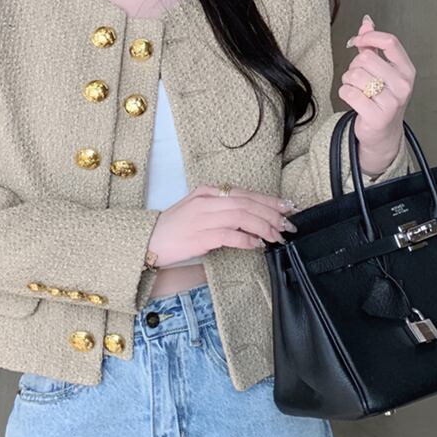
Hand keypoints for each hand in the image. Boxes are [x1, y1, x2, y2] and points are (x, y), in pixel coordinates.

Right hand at [147, 184, 298, 267]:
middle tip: (288, 224)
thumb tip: (250, 218)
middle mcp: (206, 201)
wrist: (148, 240)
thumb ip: (221, 210)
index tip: (286, 206)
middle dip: (271, 213)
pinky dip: (247, 239)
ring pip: (241, 216)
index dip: (268, 200)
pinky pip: (230, 234)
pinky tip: (257, 244)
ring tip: (277, 236)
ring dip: (263, 226)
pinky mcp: (200, 236)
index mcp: (207, 192)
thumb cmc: (174, 228)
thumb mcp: (197, 210)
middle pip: (246, 202)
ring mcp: (203, 217)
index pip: (244, 193)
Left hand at [338, 14, 415, 172]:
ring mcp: (393, 101)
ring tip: (357, 90)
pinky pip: (348, 92)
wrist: (384, 133)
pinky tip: (353, 100)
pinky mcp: (378, 115)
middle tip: (358, 78)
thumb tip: (367, 22)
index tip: (356, 41)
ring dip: (348, 81)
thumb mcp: (382, 70)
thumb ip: (373, 46)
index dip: (368, 38)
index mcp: (407, 70)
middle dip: (354, 66)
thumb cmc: (382, 98)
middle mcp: (403, 85)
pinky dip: (344, 93)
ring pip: (354, 75)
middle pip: (366, 59)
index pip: (389, 42)